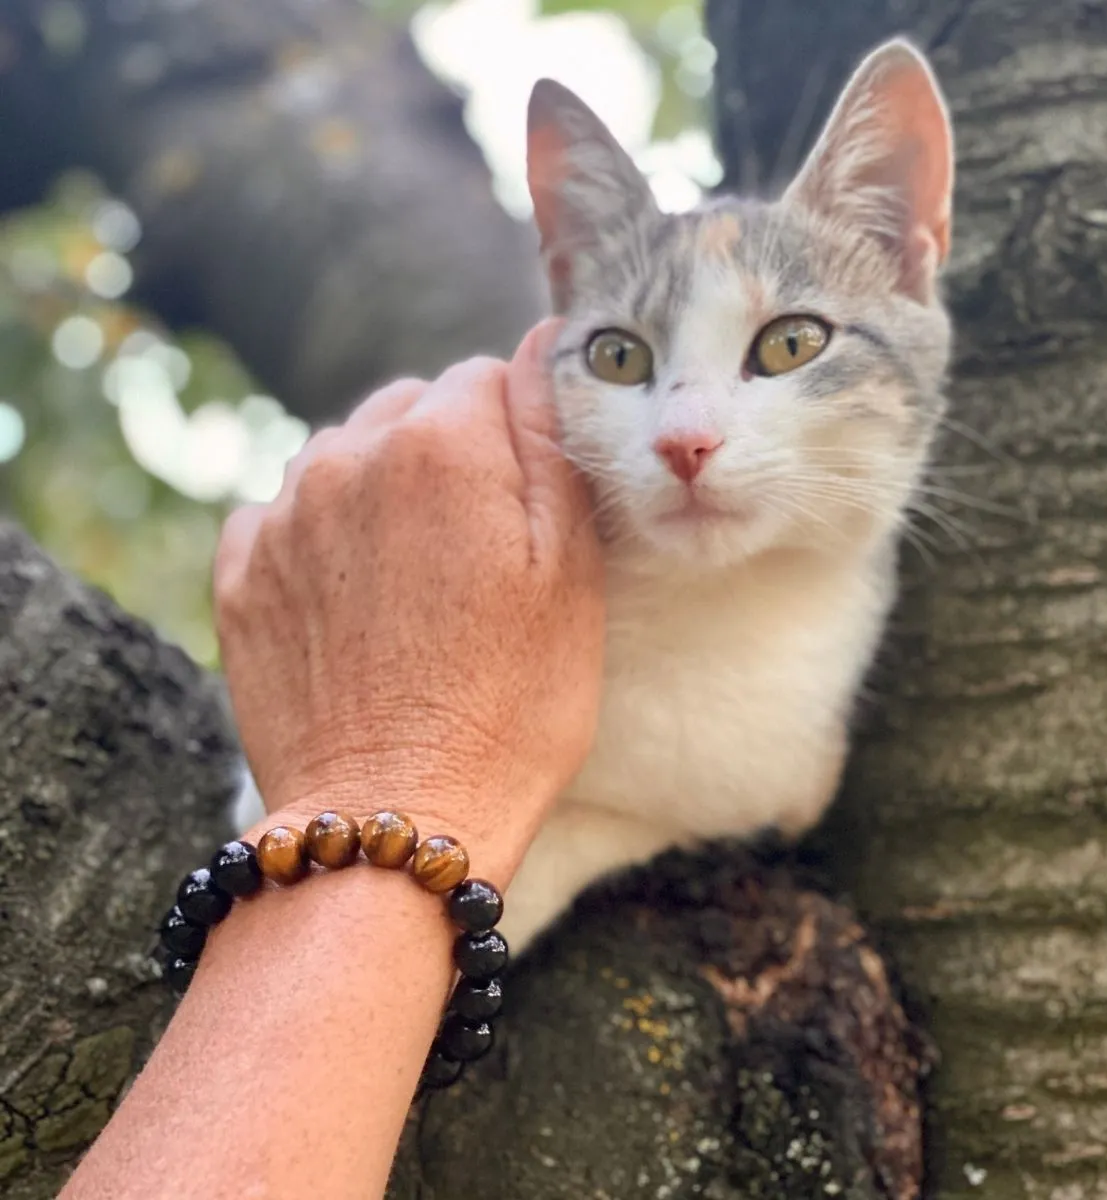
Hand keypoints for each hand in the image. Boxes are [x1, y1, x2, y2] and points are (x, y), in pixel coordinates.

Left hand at [213, 320, 604, 883]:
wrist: (396, 819)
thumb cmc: (513, 706)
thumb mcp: (571, 572)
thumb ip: (552, 440)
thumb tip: (539, 344)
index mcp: (441, 447)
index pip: (485, 377)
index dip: (517, 432)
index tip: (527, 500)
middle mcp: (347, 458)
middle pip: (410, 408)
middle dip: (449, 453)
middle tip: (479, 550)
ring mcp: (282, 516)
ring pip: (345, 456)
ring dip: (383, 491)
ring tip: (417, 582)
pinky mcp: (240, 575)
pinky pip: (284, 512)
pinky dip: (320, 535)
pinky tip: (353, 600)